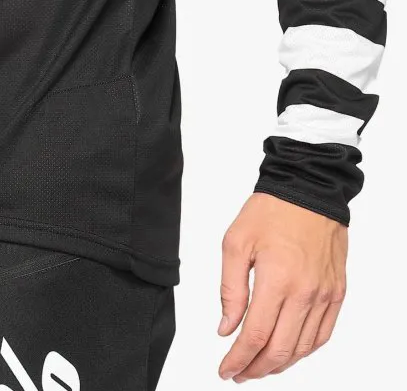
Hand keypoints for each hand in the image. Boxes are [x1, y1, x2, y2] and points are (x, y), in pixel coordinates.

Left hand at [217, 192, 346, 381]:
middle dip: (256, 368)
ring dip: (280, 364)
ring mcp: (325, 295)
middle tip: (238, 373)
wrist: (309, 189)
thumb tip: (226, 328)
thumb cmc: (270, 211)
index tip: (224, 370)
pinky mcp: (337, 292)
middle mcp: (305, 293)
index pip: (255, 336)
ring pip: (304, 348)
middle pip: (280, 350)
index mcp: (277, 280)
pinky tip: (288, 351)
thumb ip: (230, 290)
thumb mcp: (235, 242)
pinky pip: (323, 334)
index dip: (238, 360)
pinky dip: (304, 350)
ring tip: (258, 365)